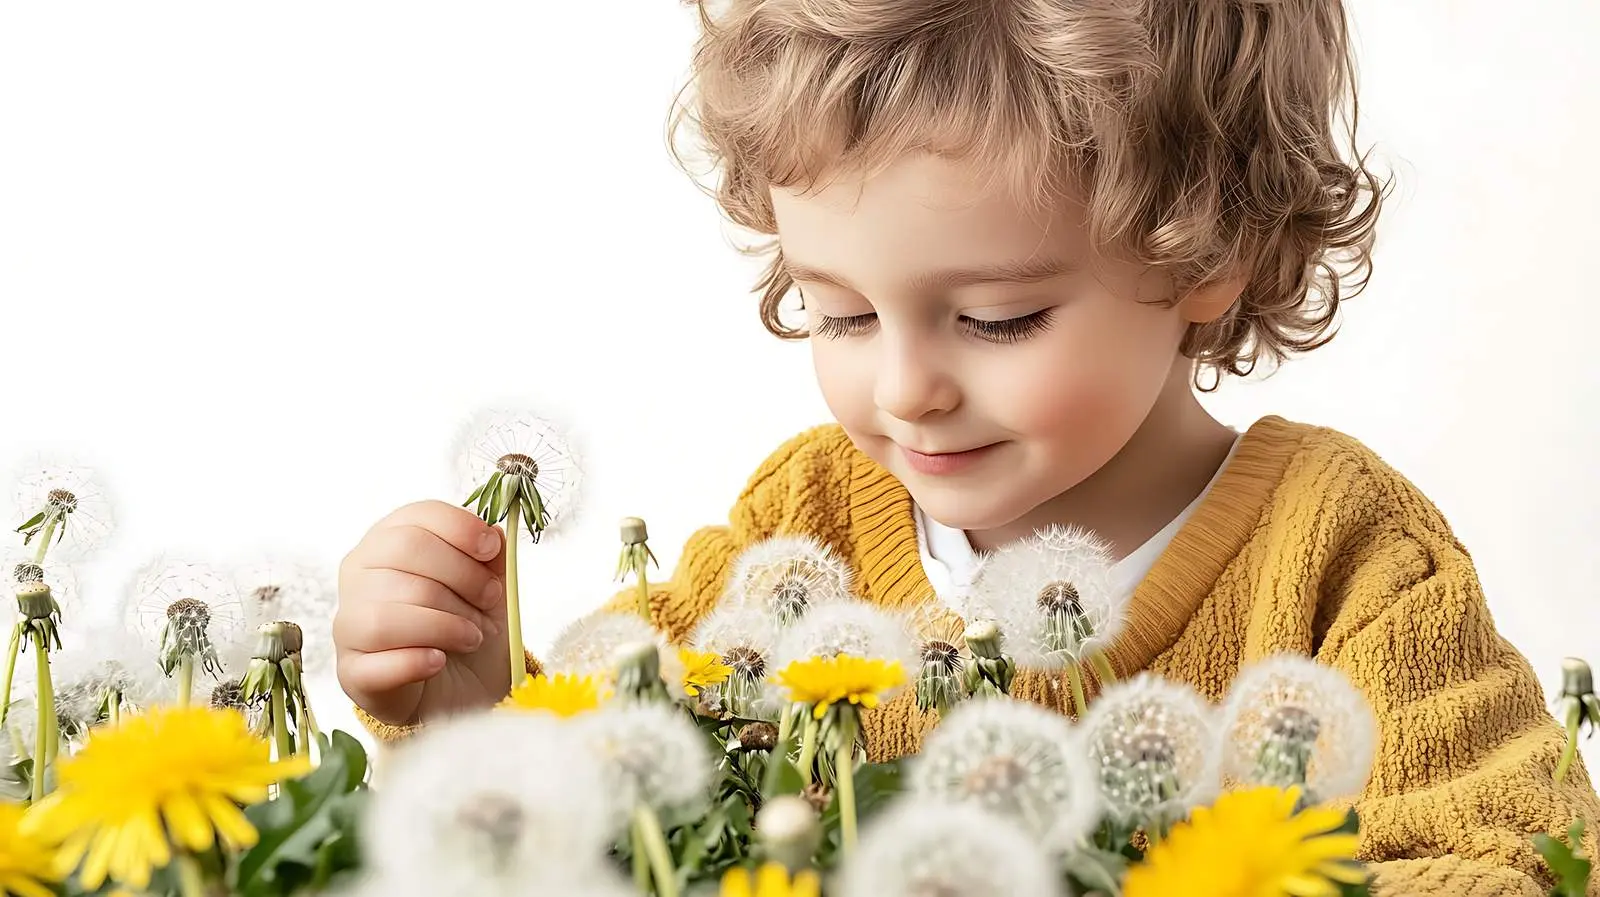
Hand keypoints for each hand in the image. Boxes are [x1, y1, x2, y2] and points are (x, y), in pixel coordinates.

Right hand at [334, 500, 511, 726]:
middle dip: (461, 577)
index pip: (416, 516)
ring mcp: (349, 622)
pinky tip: (438, 661)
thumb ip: (491, 558)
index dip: (459, 528)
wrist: (460, 692)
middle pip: (404, 551)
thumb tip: (495, 534)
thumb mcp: (490, 589)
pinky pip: (377, 661)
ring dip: (445, 624)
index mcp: (390, 541)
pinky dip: (416, 661)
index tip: (491, 548)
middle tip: (489, 601)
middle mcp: (360, 574)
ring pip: (388, 609)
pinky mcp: (351, 671)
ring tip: (472, 637)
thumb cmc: (465, 629)